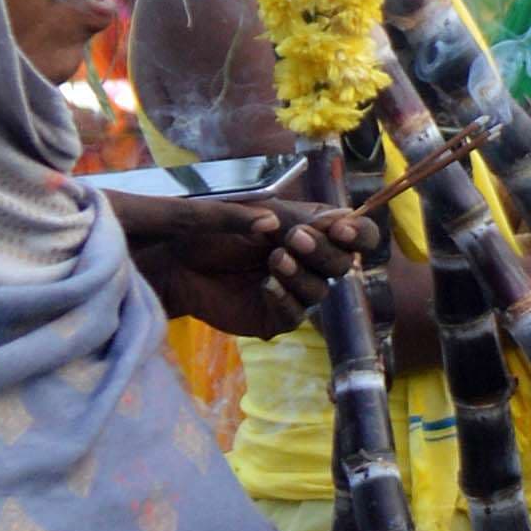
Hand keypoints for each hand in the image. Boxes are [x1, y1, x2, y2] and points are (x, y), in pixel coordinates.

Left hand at [116, 187, 367, 336]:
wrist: (171, 260)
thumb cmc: (211, 229)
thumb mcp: (255, 213)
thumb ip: (294, 217)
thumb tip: (336, 218)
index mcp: (311, 231)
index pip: (356, 235)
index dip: (359, 233)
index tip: (343, 229)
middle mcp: (308, 263)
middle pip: (343, 265)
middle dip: (324, 252)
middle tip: (295, 238)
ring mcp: (292, 292)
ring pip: (321, 291)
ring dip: (302, 274)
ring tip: (274, 260)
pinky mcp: (272, 317)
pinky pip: (295, 316)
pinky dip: (286, 300)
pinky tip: (267, 286)